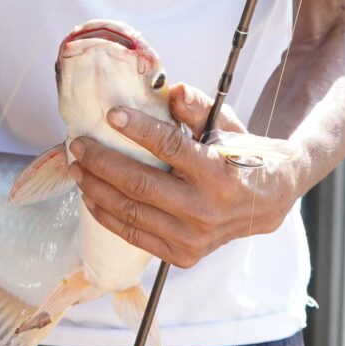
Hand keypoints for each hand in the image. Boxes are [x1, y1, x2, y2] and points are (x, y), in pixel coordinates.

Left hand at [69, 82, 301, 269]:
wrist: (267, 201)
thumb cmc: (241, 157)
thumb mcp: (226, 126)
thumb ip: (198, 107)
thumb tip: (172, 90)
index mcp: (219, 173)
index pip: (170, 148)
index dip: (137, 129)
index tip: (110, 114)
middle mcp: (206, 209)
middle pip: (140, 184)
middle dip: (101, 162)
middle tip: (78, 144)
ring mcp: (193, 238)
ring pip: (131, 212)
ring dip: (96, 189)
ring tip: (78, 168)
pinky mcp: (183, 255)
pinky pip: (135, 236)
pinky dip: (108, 215)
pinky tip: (92, 196)